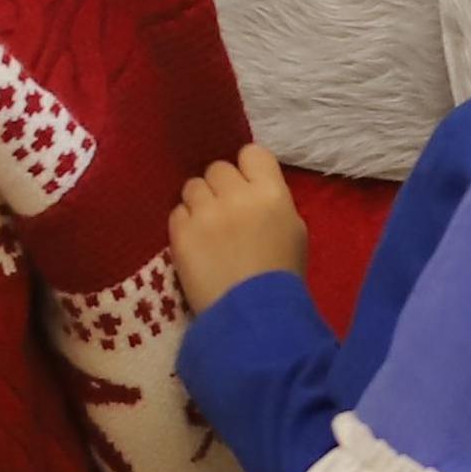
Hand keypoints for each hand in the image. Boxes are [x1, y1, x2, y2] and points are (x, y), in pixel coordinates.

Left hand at [170, 144, 310, 310]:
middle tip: (225, 212)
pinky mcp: (180, 234)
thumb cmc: (281, 276)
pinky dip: (184, 225)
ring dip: (199, 203)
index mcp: (271, 192)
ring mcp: (205, 213)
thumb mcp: (294, 231)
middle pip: (218, 168)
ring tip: (206, 229)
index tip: (246, 187)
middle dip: (220, 187)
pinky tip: (194, 244)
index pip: (251, 153)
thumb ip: (273, 201)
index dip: (247, 169)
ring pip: (192, 186)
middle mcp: (237, 195)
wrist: (253, 318)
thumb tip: (253, 190)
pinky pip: (176, 213)